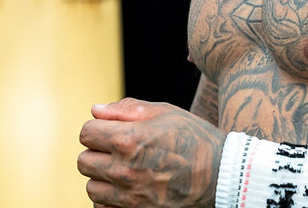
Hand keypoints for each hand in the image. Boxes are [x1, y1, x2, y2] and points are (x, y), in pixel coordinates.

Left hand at [77, 98, 225, 207]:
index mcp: (129, 140)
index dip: (97, 130)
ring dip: (103, 179)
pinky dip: (110, 201)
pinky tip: (128, 190)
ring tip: (124, 172)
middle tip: (117, 152)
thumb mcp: (165, 113)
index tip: (110, 132)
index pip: (86, 134)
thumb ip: (126, 109)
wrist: (223, 176)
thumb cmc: (195, 139)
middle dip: (97, 153)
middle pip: (83, 162)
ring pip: (92, 188)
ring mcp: (130, 197)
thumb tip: (95, 110)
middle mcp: (124, 170)